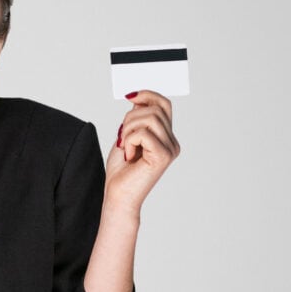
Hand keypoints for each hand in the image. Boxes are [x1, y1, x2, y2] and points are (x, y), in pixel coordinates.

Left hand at [105, 90, 180, 211]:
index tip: (130, 96)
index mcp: (166, 137)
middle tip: (122, 137)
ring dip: (128, 129)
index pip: (164, 105)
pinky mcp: (163, 156)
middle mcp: (172, 142)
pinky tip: (129, 154)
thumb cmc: (121, 171)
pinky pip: (143, 133)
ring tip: (125, 146)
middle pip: (155, 109)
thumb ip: (135, 119)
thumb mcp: (126, 137)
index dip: (148, 95)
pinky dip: (129, 140)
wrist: (118, 196)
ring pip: (149, 118)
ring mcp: (170, 149)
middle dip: (131, 117)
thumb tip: (138, 98)